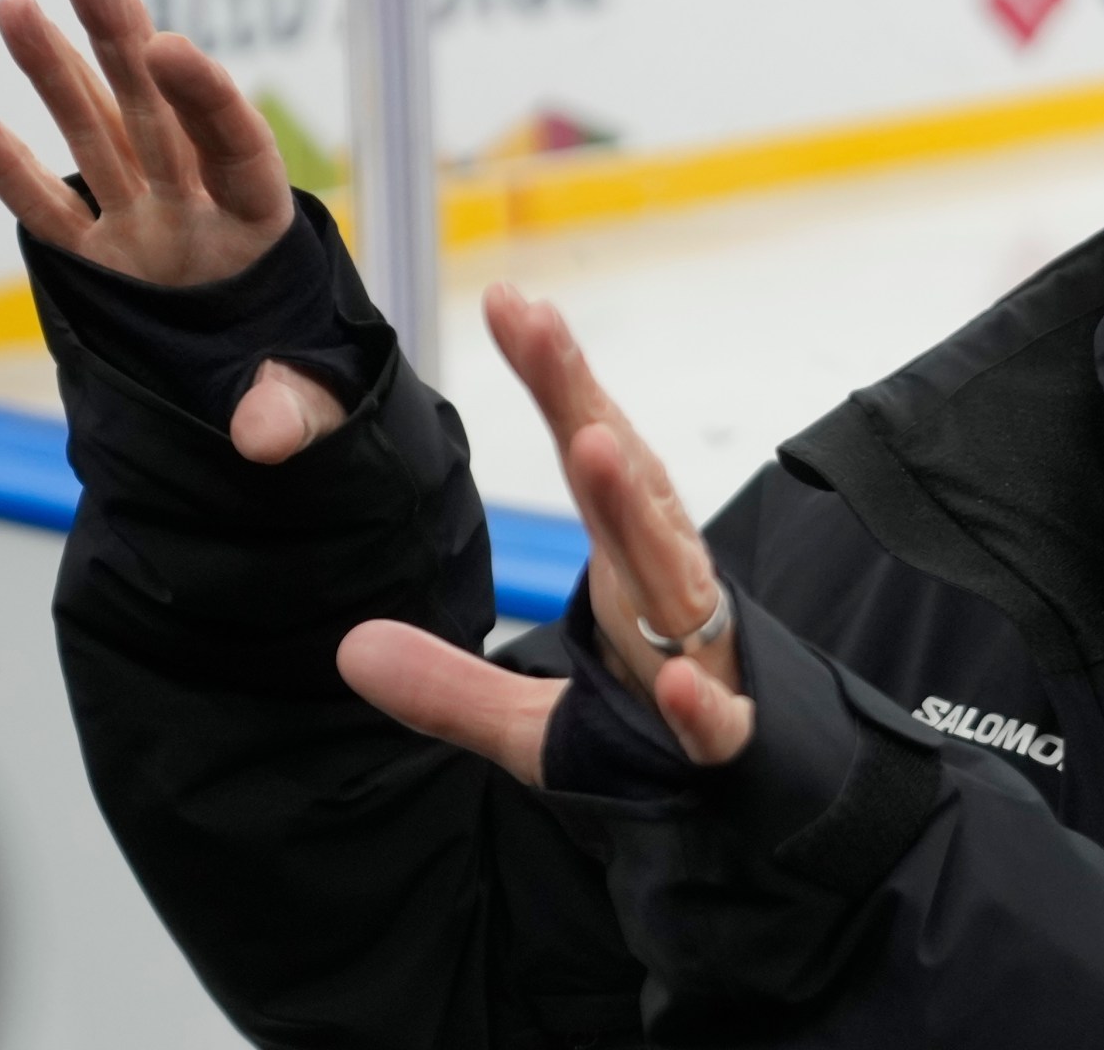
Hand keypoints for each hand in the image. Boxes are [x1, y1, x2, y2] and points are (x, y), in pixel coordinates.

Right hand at [0, 0, 344, 463]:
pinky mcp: (99, 263)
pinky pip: (48, 210)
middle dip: (122, 37)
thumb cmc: (302, 394)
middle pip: (158, 111)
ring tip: (18, 2)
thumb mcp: (313, 406)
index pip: (238, 147)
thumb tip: (262, 438)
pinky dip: (9, 166)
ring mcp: (143, 227)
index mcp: (263, 228)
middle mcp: (198, 209)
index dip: (209, 97)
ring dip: (56, 71)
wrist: (267, 410)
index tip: (174, 47)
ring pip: (96, 136)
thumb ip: (291, 411)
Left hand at [337, 284, 753, 783]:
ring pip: (671, 575)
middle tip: (538, 324)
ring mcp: (704, 657)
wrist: (754, 800)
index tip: (515, 302)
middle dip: (582, 403)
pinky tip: (679, 683)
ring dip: (633, 512)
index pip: (592, 457)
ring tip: (590, 446)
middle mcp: (672, 590)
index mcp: (631, 567)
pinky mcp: (726, 736)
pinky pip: (712, 718)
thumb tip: (349, 650)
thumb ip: (449, 687)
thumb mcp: (530, 724)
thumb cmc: (654, 734)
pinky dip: (700, 702)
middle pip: (625, 484)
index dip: (556, 382)